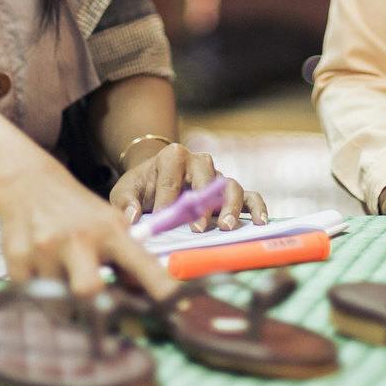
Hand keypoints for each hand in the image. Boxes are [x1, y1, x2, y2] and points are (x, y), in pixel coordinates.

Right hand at [0, 159, 172, 299]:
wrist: (27, 182)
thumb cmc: (78, 212)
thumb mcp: (110, 224)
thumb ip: (130, 259)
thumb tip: (151, 298)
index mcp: (109, 231)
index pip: (142, 264)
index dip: (162, 289)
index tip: (178, 309)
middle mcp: (77, 239)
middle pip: (89, 291)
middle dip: (96, 310)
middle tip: (99, 313)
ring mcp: (43, 250)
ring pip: (58, 305)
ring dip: (67, 307)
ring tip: (66, 287)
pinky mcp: (16, 261)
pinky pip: (32, 300)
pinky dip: (42, 299)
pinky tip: (43, 278)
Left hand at [109, 142, 267, 231]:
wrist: (156, 179)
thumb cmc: (142, 187)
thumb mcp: (125, 192)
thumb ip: (125, 204)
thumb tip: (133, 218)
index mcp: (171, 157)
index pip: (171, 178)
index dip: (168, 200)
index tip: (164, 219)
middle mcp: (199, 162)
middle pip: (206, 176)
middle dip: (202, 203)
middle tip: (198, 229)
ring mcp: (217, 176)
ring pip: (230, 185)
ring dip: (230, 206)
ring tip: (226, 228)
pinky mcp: (230, 191)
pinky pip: (250, 195)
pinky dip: (258, 207)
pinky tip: (260, 223)